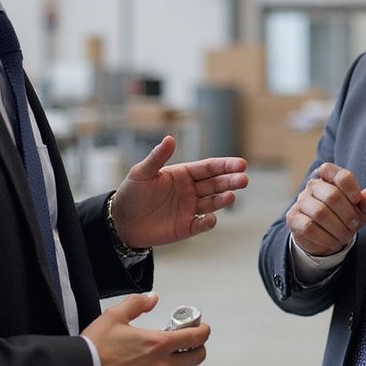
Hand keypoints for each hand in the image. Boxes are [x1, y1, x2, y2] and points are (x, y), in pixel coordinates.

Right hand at [82, 292, 209, 365]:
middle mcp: (161, 364)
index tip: (202, 328)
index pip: (194, 338)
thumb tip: (152, 299)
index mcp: (157, 343)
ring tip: (179, 362)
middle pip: (196, 358)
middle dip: (198, 348)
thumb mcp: (115, 316)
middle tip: (190, 344)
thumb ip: (137, 304)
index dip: (203, 331)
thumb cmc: (96, 347)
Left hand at [111, 135, 247, 249]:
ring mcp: (190, 209)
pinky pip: (201, 224)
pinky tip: (212, 218)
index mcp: (183, 174)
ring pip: (212, 203)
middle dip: (230, 181)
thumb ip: (157, 157)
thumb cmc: (131, 193)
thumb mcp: (142, 172)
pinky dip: (208, 222)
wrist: (121, 221)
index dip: (225, 166)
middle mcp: (191, 191)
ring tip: (231, 196)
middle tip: (244, 179)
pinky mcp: (186, 227)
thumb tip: (170, 138)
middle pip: (215, 184)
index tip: (241, 164)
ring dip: (223, 199)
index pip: (209, 168)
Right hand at [287, 163, 365, 256]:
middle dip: (347, 214)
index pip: (339, 174)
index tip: (358, 200)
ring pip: (320, 212)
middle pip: (331, 195)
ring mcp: (301, 201)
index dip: (350, 187)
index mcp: (330, 177)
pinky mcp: (293, 218)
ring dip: (337, 228)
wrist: (324, 237)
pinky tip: (332, 242)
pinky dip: (324, 237)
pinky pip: (308, 227)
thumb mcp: (359, 209)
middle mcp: (313, 185)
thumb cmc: (343, 217)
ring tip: (345, 236)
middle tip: (353, 225)